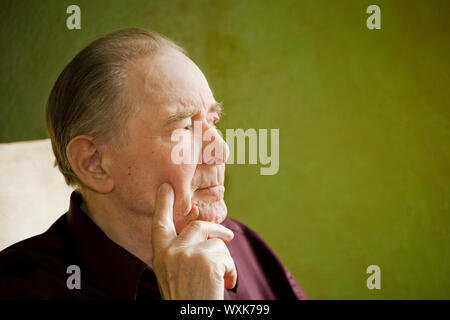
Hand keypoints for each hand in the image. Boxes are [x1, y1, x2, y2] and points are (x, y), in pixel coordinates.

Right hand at [151, 183, 236, 299]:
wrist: (192, 318)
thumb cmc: (186, 298)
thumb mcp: (174, 274)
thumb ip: (179, 253)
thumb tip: (199, 235)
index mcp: (160, 255)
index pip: (159, 224)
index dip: (163, 204)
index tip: (166, 187)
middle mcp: (171, 251)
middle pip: (199, 226)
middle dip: (217, 230)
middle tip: (229, 235)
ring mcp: (188, 253)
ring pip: (216, 242)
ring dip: (225, 260)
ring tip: (223, 279)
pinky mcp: (206, 259)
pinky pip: (226, 255)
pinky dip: (231, 270)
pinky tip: (226, 284)